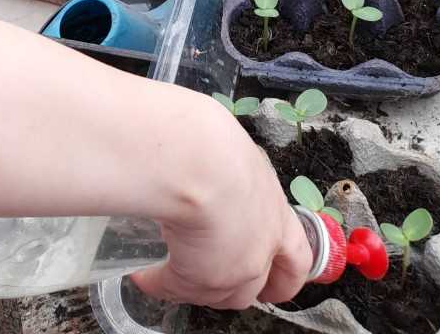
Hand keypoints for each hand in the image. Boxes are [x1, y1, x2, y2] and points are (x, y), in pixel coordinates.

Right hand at [132, 102, 310, 308]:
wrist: (198, 162)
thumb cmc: (215, 144)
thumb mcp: (233, 155)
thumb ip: (231, 173)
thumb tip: (210, 164)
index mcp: (275, 211)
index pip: (297, 256)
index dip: (287, 273)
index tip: (279, 280)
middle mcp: (260, 245)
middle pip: (257, 285)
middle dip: (242, 290)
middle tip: (222, 286)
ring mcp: (232, 267)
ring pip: (219, 294)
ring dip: (196, 288)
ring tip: (171, 276)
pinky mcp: (198, 277)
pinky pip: (176, 287)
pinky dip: (159, 283)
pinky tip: (143, 275)